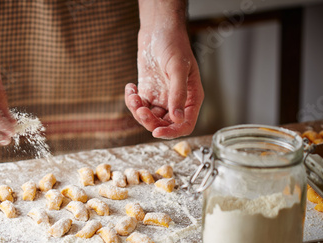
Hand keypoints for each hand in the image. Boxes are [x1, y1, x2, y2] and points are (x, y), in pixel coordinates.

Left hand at [126, 2, 203, 138]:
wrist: (158, 31)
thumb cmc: (174, 45)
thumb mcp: (178, 69)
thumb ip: (178, 94)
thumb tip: (178, 118)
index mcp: (192, 98)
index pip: (185, 125)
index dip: (172, 132)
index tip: (156, 131)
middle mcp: (177, 102)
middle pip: (164, 125)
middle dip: (149, 121)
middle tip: (141, 109)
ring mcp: (162, 99)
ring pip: (149, 118)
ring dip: (138, 111)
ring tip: (134, 95)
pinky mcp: (148, 93)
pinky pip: (139, 107)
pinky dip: (132, 101)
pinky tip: (130, 87)